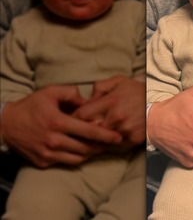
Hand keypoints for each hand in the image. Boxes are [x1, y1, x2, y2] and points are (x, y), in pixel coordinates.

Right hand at [0, 85, 121, 166]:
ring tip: (100, 147)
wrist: (5, 124)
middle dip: (102, 146)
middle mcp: (53, 140)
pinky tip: (83, 151)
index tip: (118, 137)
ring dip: (91, 153)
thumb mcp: (50, 92)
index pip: (88, 131)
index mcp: (58, 122)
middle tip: (112, 143)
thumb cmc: (31, 106)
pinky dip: (77, 158)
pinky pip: (66, 162)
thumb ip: (71, 93)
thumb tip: (89, 100)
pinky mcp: (43, 162)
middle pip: (86, 148)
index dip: (106, 135)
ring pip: (78, 158)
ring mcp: (48, 153)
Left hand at [72, 76, 145, 148]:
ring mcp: (125, 130)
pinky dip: (109, 145)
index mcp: (110, 101)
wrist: (160, 102)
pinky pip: (114, 147)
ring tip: (89, 139)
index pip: (81, 115)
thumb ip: (99, 87)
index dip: (73, 118)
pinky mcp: (133, 139)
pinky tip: (107, 141)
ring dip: (95, 141)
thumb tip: (87, 100)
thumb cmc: (136, 91)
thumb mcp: (118, 81)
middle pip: (89, 130)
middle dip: (82, 131)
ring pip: (100, 141)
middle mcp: (117, 117)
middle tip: (77, 132)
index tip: (69, 121)